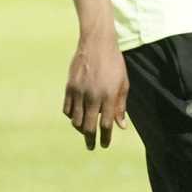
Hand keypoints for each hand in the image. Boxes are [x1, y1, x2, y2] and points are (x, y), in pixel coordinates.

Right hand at [63, 34, 127, 149]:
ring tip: (85, 132)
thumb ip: (121, 106)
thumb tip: (121, 126)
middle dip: (90, 140)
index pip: (106, 124)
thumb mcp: (123, 83)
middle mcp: (92, 96)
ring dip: (81, 129)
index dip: (105, 137)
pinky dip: (72, 116)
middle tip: (91, 147)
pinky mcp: (69, 87)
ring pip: (76, 120)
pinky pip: (67, 109)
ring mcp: (78, 92)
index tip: (105, 145)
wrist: (97, 44)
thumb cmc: (114, 64)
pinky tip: (77, 117)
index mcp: (108, 96)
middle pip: (88, 126)